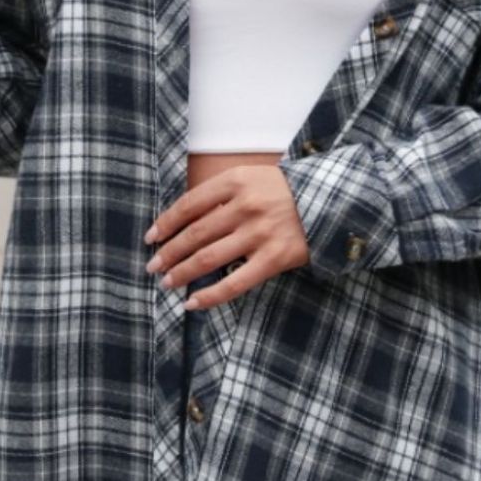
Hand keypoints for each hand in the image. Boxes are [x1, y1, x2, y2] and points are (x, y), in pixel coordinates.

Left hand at [143, 165, 311, 309]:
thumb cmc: (282, 190)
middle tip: (153, 266)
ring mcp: (259, 234)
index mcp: (235, 181)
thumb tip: (180, 221)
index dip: (166, 223)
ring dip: (182, 273)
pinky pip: (234, 283)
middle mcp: (245, 206)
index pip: (189, 204)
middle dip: (169, 253)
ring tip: (167, 283)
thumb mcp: (250, 177)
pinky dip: (210, 296)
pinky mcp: (273, 259)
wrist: (329, 200)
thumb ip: (219, 194)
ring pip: (208, 258)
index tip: (151, 238)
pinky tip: (192, 303)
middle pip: (195, 234)